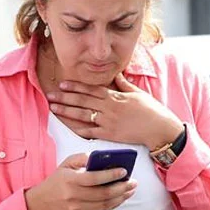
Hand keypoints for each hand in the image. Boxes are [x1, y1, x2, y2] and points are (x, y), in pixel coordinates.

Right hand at [25, 153, 136, 209]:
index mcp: (69, 180)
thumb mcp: (66, 164)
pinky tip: (121, 197)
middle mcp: (73, 196)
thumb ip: (81, 158)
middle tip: (133, 182)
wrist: (44, 203)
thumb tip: (100, 157)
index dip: (110, 175)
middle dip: (121, 188)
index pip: (93, 178)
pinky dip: (113, 204)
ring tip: (131, 189)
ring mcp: (77, 209)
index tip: (124, 171)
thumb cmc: (59, 180)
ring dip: (121, 197)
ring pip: (104, 204)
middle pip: (103, 193)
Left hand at [46, 74, 182, 148]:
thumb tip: (118, 74)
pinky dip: (79, 129)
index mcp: (115, 96)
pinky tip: (68, 126)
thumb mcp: (138, 93)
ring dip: (66, 111)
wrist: (159, 128)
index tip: (63, 84)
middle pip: (82, 101)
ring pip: (83, 115)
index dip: (76, 87)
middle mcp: (109, 108)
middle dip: (65, 97)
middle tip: (50, 95)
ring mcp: (108, 122)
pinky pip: (90, 132)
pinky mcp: (109, 135)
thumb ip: (124, 84)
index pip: (91, 89)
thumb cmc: (151, 110)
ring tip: (54, 108)